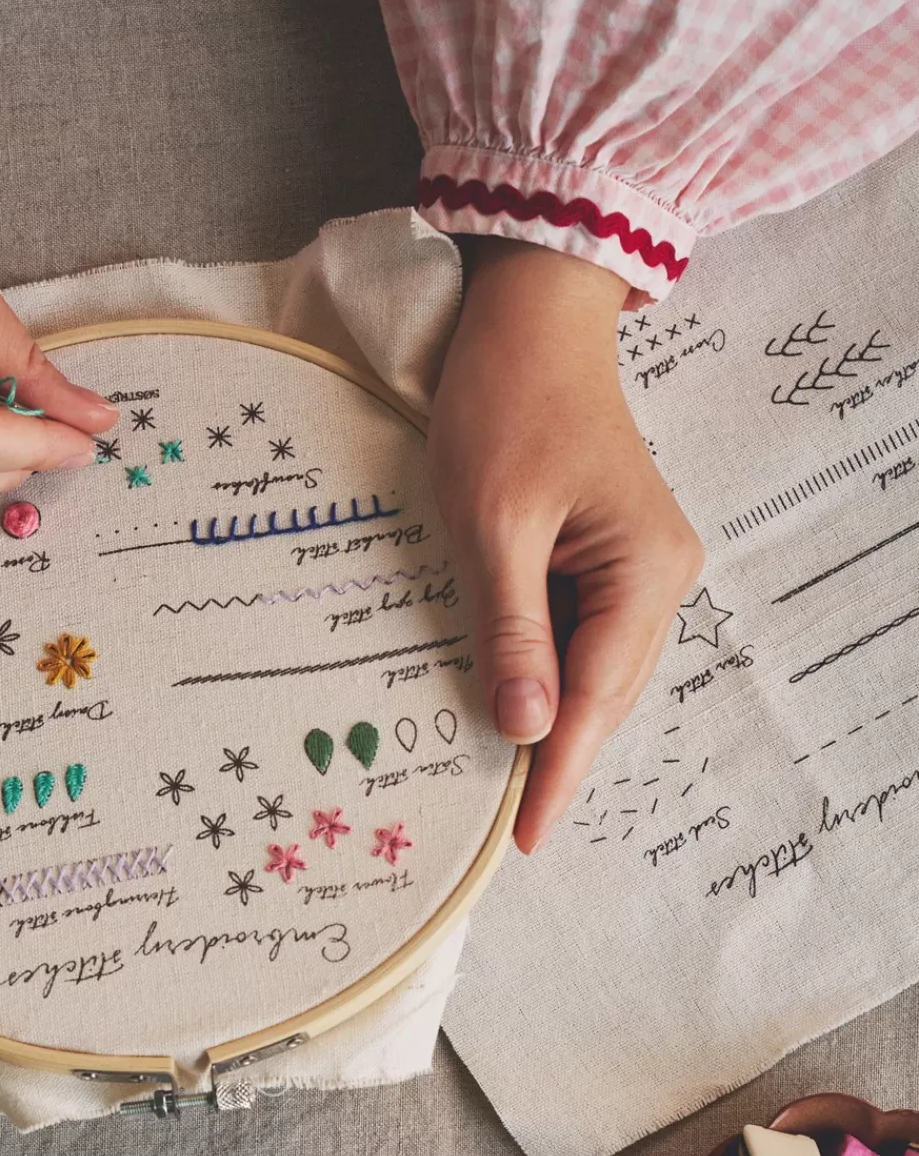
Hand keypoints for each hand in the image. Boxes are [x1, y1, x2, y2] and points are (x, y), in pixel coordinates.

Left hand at [426, 239, 702, 851]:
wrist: (530, 316)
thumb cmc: (507, 403)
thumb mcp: (494, 525)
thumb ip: (510, 630)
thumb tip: (524, 727)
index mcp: (646, 570)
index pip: (597, 699)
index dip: (558, 774)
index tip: (523, 839)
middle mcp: (662, 576)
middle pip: (606, 694)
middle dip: (558, 759)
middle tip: (506, 832)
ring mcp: (641, 566)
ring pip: (595, 671)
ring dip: (552, 721)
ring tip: (502, 787)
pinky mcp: (610, 555)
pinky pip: (579, 634)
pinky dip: (545, 673)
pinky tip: (508, 705)